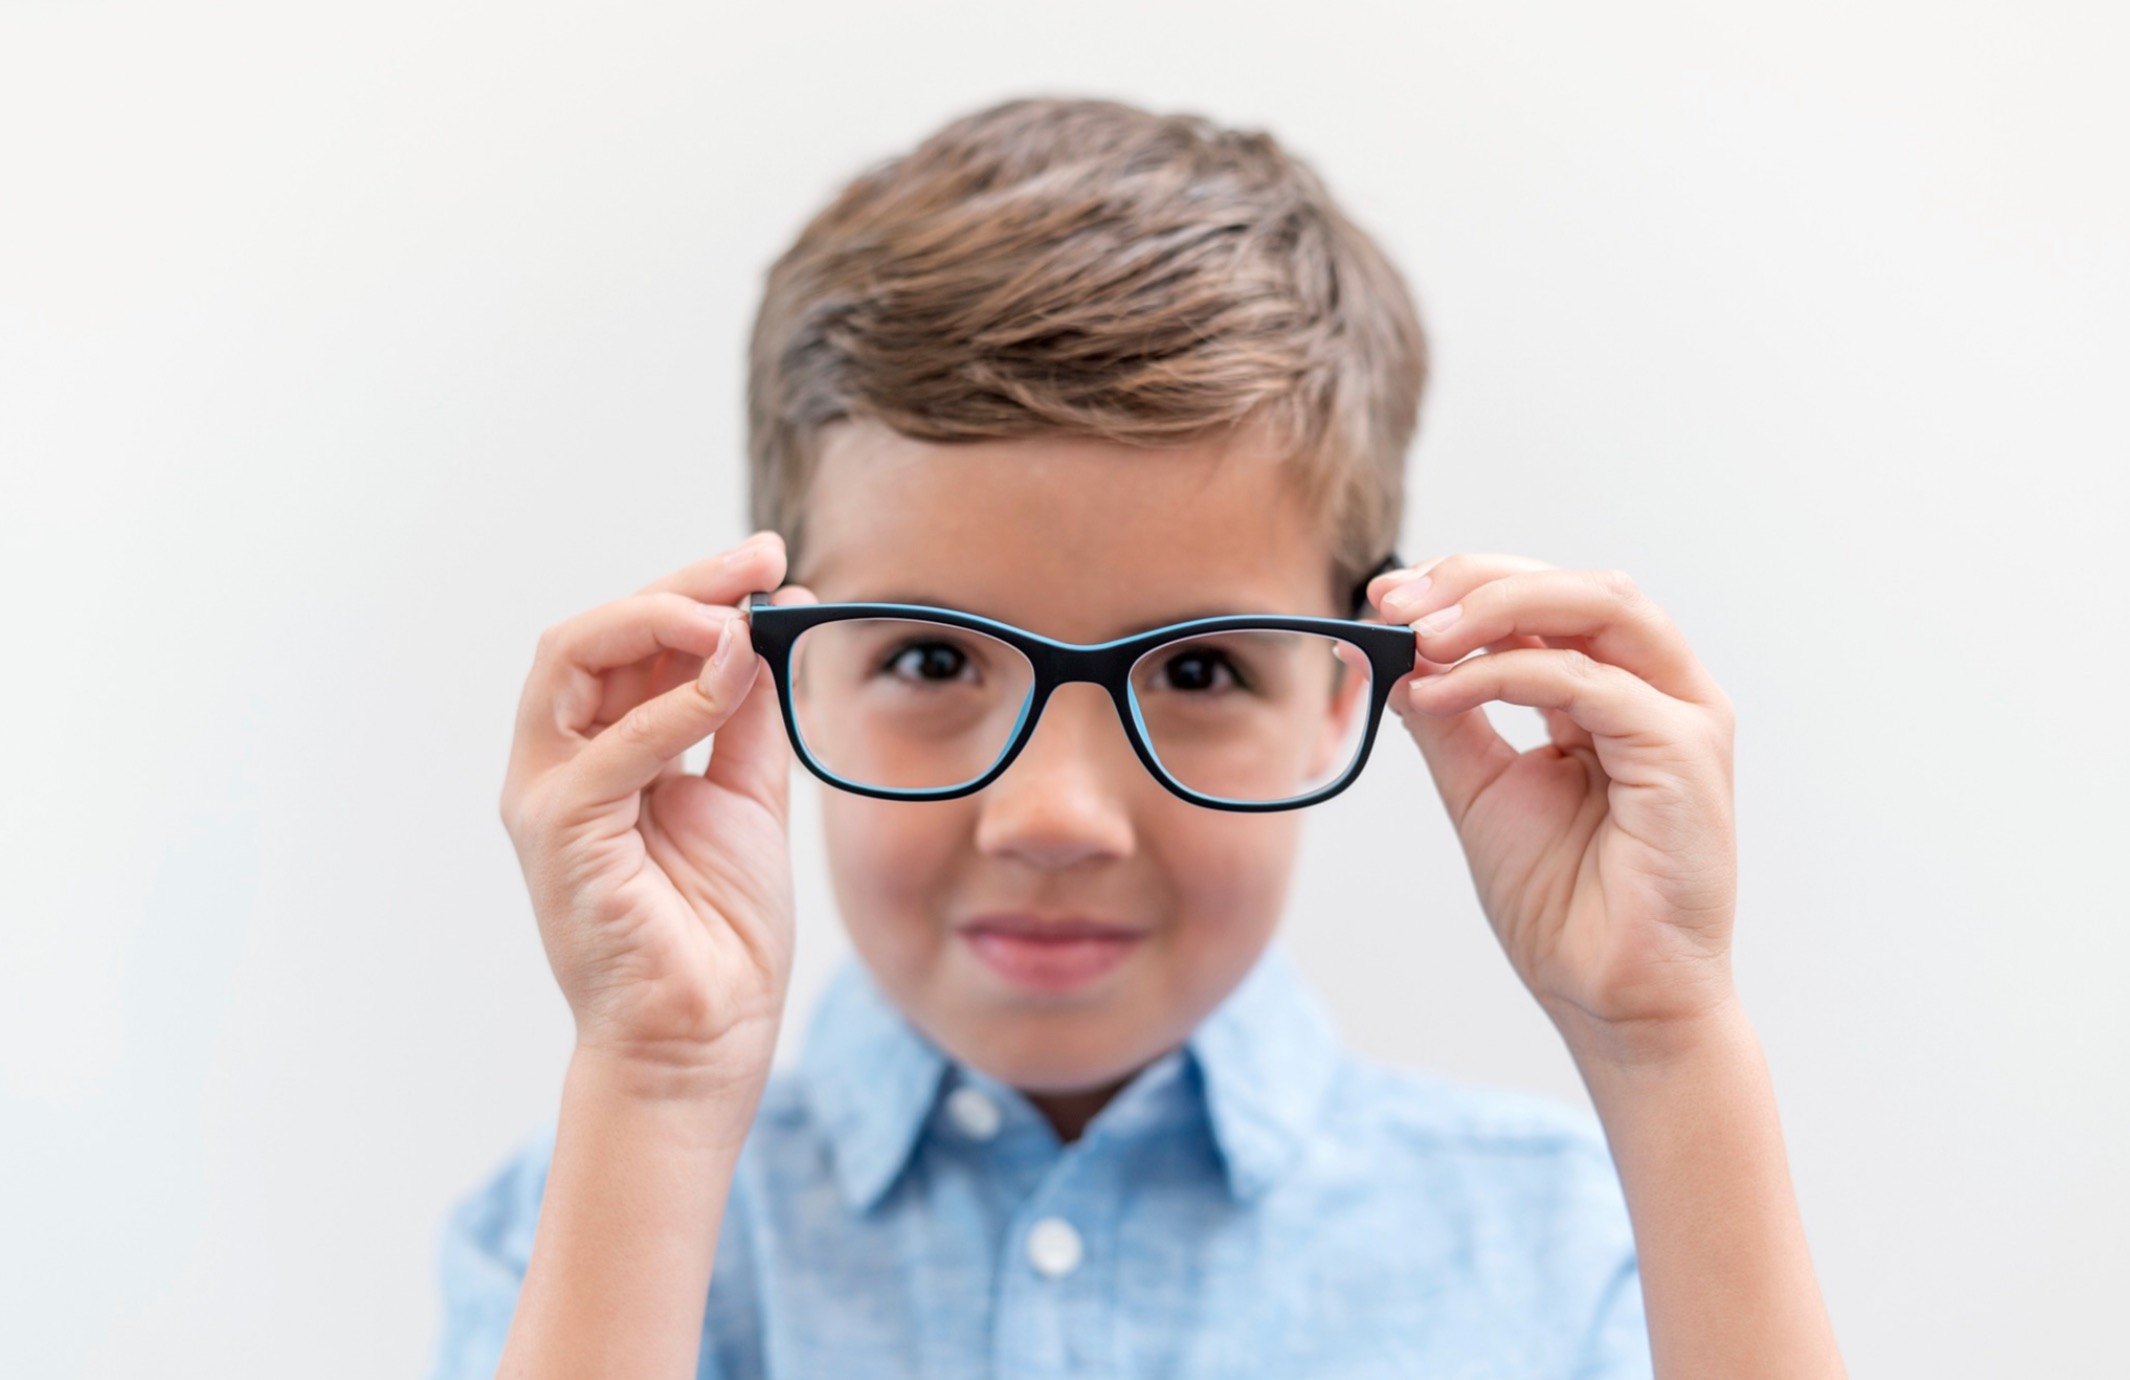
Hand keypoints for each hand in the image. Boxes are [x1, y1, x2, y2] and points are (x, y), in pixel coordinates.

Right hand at [499, 531, 816, 1085]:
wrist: (704, 1040)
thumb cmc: (717, 934)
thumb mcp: (746, 796)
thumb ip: (745, 715)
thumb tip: (767, 626)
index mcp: (599, 755)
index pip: (627, 643)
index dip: (695, 590)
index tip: (771, 561)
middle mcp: (558, 767)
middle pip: (592, 636)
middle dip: (679, 585)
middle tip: (758, 561)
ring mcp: (547, 800)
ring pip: (575, 664)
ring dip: (664, 622)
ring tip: (740, 614)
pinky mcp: (560, 836)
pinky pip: (611, 748)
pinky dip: (674, 703)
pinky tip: (731, 673)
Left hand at [1367, 555, 1737, 1051]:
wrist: (1611, 999)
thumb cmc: (1564, 906)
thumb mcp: (1481, 788)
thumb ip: (1445, 716)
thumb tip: (1385, 651)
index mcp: (1616, 695)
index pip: (1548, 603)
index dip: (1465, 584)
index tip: (1384, 598)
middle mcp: (1661, 694)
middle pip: (1577, 587)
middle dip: (1475, 579)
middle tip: (1393, 600)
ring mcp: (1683, 719)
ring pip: (1599, 606)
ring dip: (1496, 606)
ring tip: (1417, 632)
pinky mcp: (1685, 754)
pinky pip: (1588, 682)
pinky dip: (1504, 673)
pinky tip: (1439, 691)